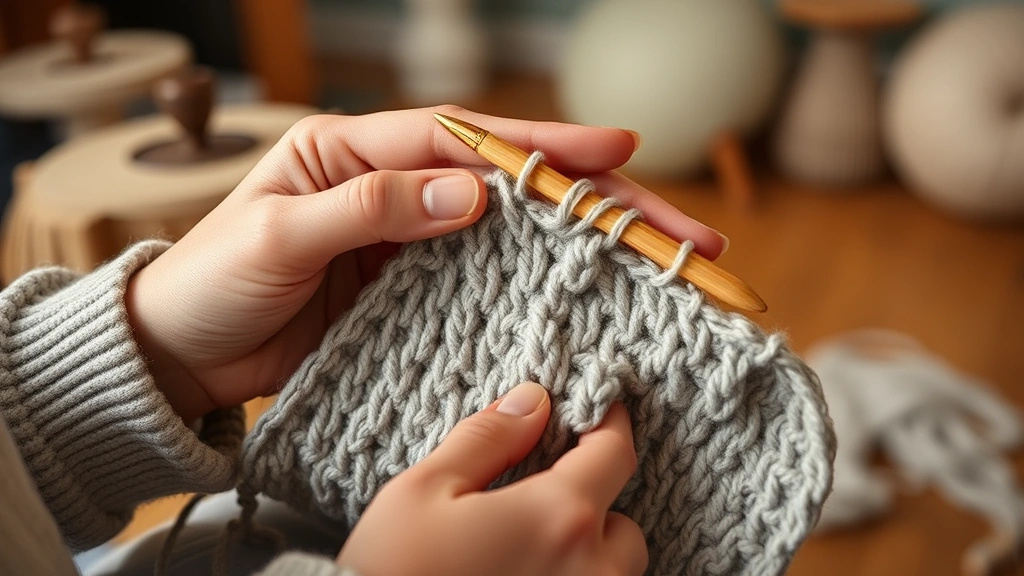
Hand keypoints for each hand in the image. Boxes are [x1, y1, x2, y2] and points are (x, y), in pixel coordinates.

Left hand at [125, 106, 727, 421]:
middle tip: (677, 227)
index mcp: (354, 149)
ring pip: (512, 234)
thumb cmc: (210, 283)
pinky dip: (536, 287)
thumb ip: (371, 209)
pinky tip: (588, 298)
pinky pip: (485, 281)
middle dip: (595, 201)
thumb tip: (473, 194)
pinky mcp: (411, 291)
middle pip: (510, 183)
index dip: (541, 143)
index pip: (463, 137)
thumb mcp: (279, 236)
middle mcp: (394, 186)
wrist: (180, 357)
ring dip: (583, 247)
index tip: (614, 148)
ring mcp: (409, 241)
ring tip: (659, 261)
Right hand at [336, 382, 646, 575]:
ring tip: (532, 551)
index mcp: (558, 518)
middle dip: (596, 510)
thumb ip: (487, 440)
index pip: (614, 454)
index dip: (611, 423)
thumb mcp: (424, 491)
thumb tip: (533, 401)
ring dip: (588, 558)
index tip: (600, 410)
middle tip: (545, 503)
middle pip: (625, 530)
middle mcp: (589, 572)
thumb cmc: (391, 572)